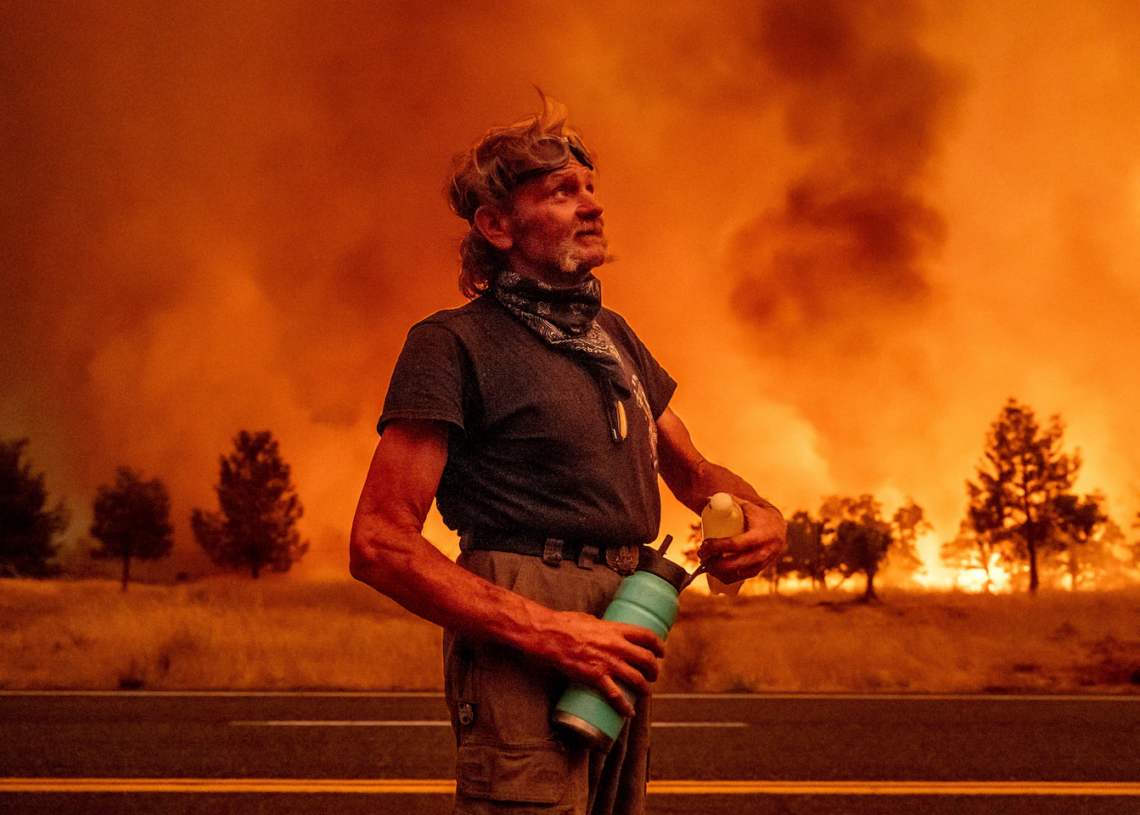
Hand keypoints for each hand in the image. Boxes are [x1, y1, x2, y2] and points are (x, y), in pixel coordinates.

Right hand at [538, 612, 664, 716]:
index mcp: (617, 629)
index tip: (661, 652)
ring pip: (637, 679)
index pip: (647, 636)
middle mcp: (617, 646)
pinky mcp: (597, 677)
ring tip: (645, 691)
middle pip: (647, 659)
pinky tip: (629, 712)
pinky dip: (625, 706)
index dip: (659, 646)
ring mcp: (608, 663)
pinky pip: (616, 695)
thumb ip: (601, 627)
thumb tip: (604, 631)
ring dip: (645, 688)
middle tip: (653, 675)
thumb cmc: (567, 624)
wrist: (552, 636)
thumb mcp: (590, 619)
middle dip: (654, 670)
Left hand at [698, 500, 786, 583]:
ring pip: (734, 574)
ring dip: (715, 571)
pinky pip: (738, 579)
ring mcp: (760, 564)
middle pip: (732, 565)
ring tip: (704, 562)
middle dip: (712, 562)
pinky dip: (723, 577)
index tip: (704, 544)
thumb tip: (708, 499)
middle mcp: (762, 553)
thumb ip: (729, 500)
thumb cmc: (759, 515)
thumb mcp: (747, 506)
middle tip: (701, 554)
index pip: (735, 545)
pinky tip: (713, 571)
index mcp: (759, 536)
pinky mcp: (757, 571)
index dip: (716, 547)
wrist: (778, 529)